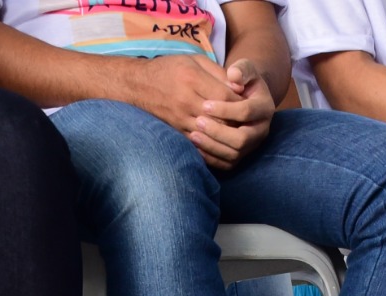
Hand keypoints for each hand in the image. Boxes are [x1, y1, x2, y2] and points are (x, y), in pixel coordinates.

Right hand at [125, 53, 240, 144]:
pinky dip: (213, 143)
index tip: (247, 102)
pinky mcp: (176, 131)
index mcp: (191, 79)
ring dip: (227, 134)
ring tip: (238, 130)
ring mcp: (179, 118)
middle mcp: (185, 100)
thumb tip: (240, 90)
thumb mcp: (195, 61)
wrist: (138, 85)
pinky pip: (199, 142)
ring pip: (212, 132)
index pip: (225, 96)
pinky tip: (222, 140)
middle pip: (221, 117)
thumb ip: (218, 73)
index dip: (240, 102)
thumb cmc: (170, 69)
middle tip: (247, 120)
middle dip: (237, 120)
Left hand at [189, 59, 274, 169]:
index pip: (246, 112)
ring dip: (212, 146)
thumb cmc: (243, 80)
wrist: (246, 97)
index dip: (225, 110)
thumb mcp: (245, 69)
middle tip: (198, 121)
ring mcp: (252, 145)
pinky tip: (195, 148)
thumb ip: (241, 69)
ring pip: (234, 154)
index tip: (205, 105)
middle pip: (242, 139)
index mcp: (265, 108)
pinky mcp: (242, 156)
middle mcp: (262, 130)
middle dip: (218, 132)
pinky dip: (211, 158)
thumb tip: (233, 75)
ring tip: (193, 134)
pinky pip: (227, 164)